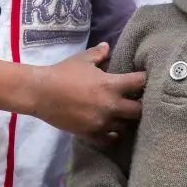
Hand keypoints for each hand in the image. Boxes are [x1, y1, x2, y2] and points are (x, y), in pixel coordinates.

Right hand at [31, 44, 145, 140]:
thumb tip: (108, 47)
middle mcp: (111, 105)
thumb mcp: (83, 59)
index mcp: (111, 84)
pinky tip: (111, 129)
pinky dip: (112, 135)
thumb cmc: (63, 72)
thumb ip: (99, 53)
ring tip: (124, 115)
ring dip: (126, 120)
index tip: (145, 79)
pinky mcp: (91, 134)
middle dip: (141, 104)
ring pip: (125, 126)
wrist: (41, 93)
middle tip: (138, 101)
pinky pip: (109, 139)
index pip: (140, 82)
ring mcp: (101, 122)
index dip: (145, 80)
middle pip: (139, 110)